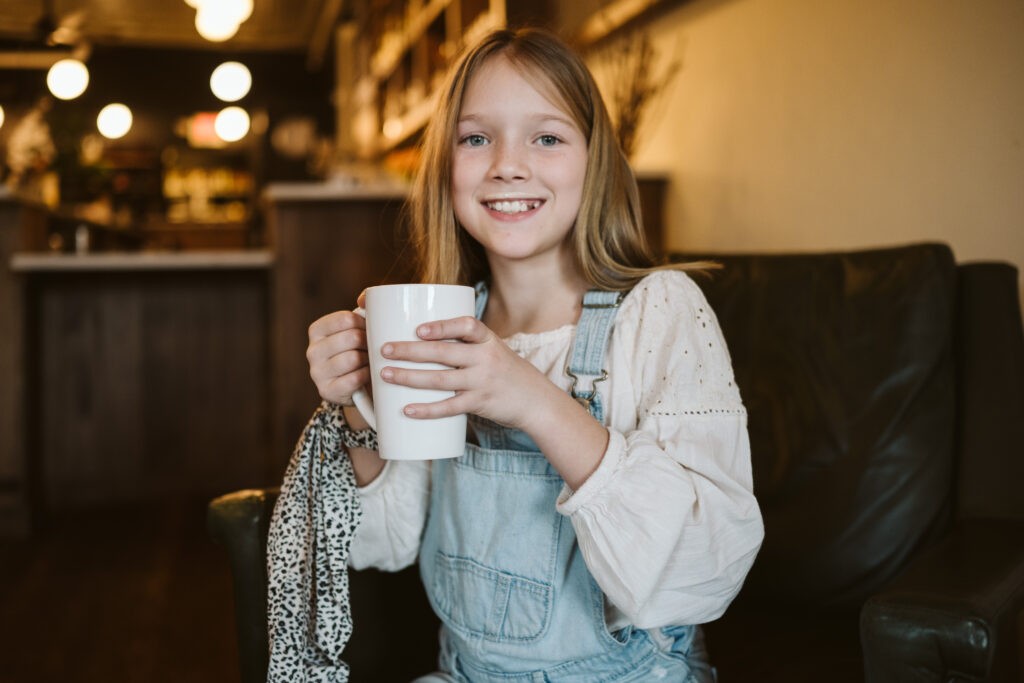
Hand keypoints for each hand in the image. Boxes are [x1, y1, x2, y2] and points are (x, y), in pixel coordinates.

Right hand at [306, 293, 369, 405]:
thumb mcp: (359, 329)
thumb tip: (364, 298)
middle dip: (369, 343)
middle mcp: (312, 351)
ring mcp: (317, 373)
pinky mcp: (326, 391)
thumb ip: (364, 308)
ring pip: (353, 358)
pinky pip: (354, 379)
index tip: (372, 330)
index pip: (345, 319)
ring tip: (373, 361)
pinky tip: (370, 375)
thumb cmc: (360, 350)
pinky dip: (367, 376)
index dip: (365, 323)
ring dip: (369, 360)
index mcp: (317, 330)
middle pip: (351, 338)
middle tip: (376, 348)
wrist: (358, 387)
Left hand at [377, 316, 562, 430]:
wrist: (537, 401)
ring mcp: (482, 382)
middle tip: (384, 349)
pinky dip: (426, 409)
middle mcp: (485, 358)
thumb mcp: (494, 350)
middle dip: (410, 350)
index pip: (466, 326)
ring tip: (384, 374)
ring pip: (440, 379)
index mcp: (488, 340)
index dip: (441, 326)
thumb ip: (466, 345)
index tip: (418, 328)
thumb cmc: (507, 373)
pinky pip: (449, 407)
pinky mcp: (480, 404)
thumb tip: (423, 338)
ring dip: (409, 377)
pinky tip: (407, 409)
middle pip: (444, 352)